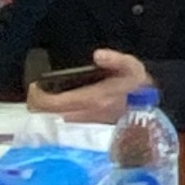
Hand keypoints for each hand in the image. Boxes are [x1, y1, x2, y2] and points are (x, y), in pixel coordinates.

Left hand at [24, 48, 151, 119]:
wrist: (148, 110)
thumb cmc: (137, 86)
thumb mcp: (131, 67)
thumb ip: (116, 60)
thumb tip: (98, 55)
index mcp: (91, 100)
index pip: (51, 104)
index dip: (37, 95)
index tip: (35, 85)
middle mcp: (84, 115)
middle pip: (46, 115)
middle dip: (38, 103)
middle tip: (38, 90)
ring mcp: (84, 124)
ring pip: (52, 120)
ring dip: (46, 110)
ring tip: (46, 95)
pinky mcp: (85, 129)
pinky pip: (61, 123)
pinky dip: (55, 115)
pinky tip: (59, 104)